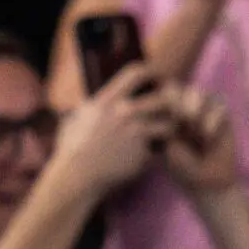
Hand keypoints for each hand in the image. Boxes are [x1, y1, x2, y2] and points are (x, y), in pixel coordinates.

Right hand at [49, 64, 176, 201]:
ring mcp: (134, 132)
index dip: (154, 73)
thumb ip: (90, 108)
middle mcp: (123, 112)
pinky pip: (164, 144)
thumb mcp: (76, 120)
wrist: (78, 176)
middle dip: (173, 102)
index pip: (136, 73)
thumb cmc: (73, 150)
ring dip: (173, 126)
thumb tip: (91, 101)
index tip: (161, 79)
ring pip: (170, 122)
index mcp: (107, 100)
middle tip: (176, 109)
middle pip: (164, 97)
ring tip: (169, 132)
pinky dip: (166, 146)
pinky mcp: (143, 151)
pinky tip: (160, 150)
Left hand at [157, 85, 236, 195]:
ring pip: (199, 92)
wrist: (207, 182)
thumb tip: (170, 88)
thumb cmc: (181, 166)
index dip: (166, 103)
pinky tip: (209, 139)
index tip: (168, 128)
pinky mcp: (222, 117)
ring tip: (196, 133)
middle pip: (179, 87)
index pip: (162, 91)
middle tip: (184, 124)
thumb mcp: (166, 140)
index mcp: (164, 112)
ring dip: (197, 112)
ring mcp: (203, 111)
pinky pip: (219, 105)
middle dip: (181, 105)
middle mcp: (183, 108)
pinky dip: (213, 121)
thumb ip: (167, 115)